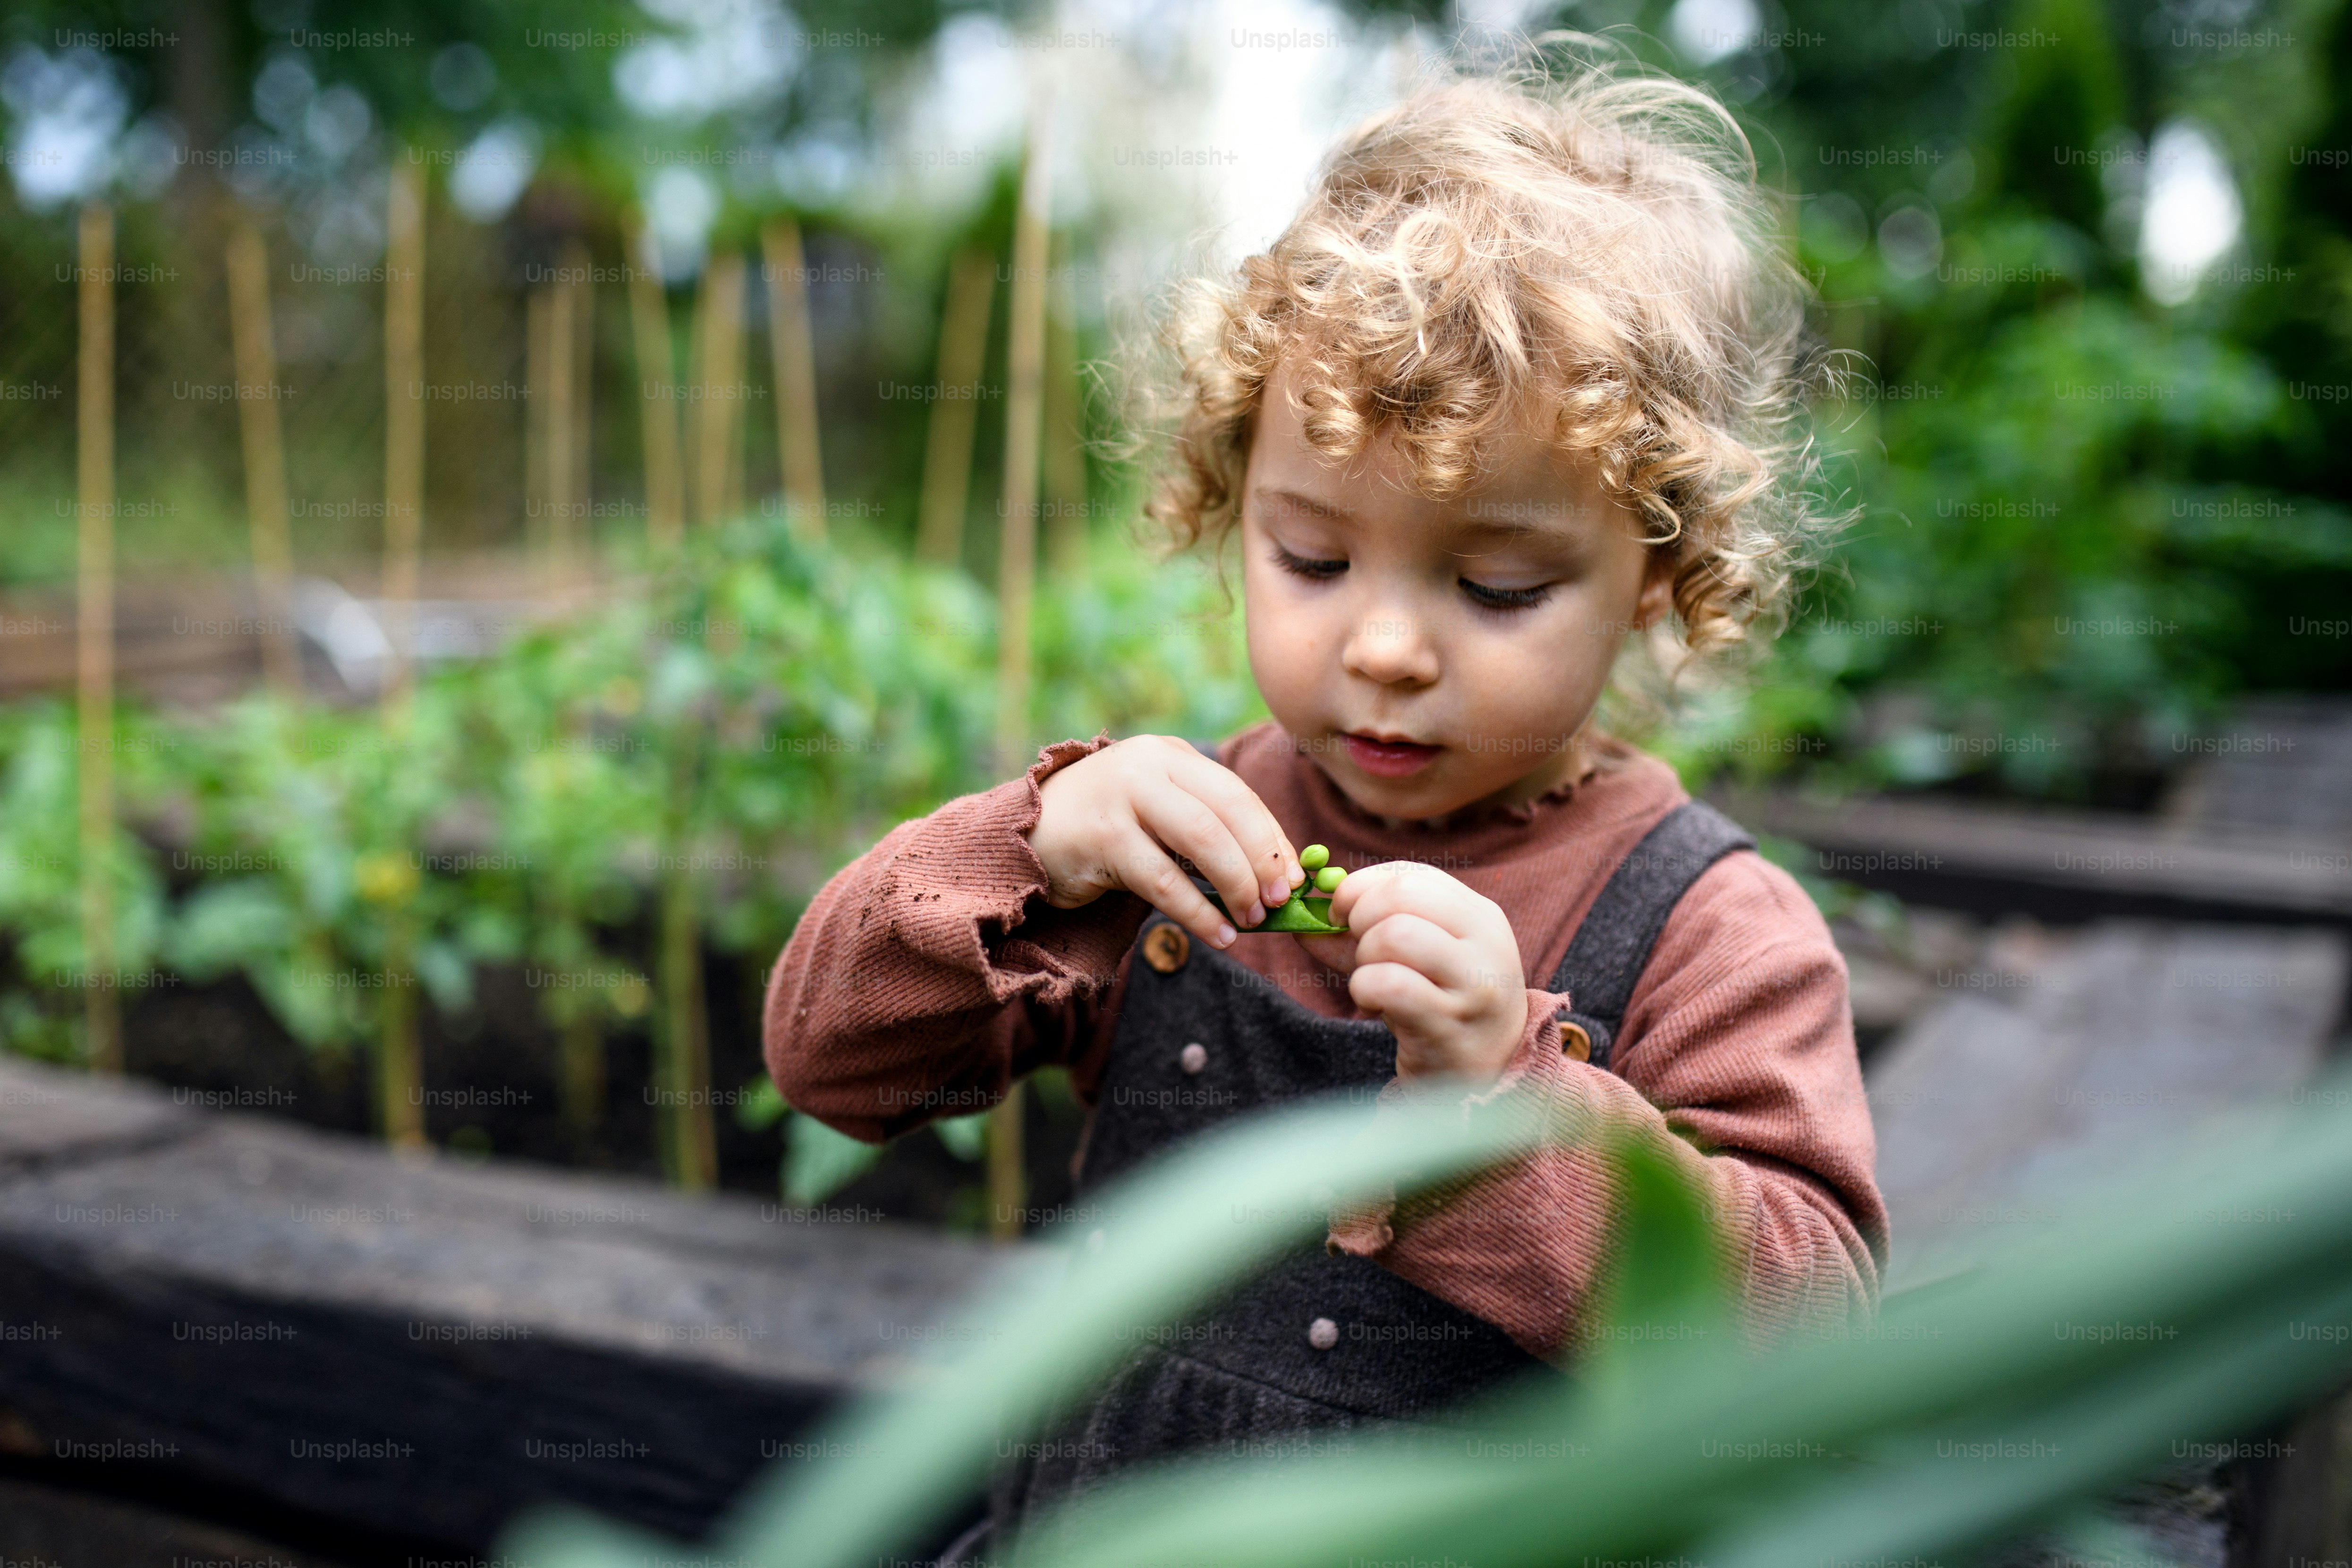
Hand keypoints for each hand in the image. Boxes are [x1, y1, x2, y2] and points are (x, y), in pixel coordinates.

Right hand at [1025, 736, 1305, 949]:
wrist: (1023, 836)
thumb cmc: (1102, 833)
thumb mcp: (1156, 817)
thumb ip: (1204, 831)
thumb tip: (1274, 876)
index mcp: (1170, 755)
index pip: (1237, 793)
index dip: (1272, 837)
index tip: (1295, 879)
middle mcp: (1149, 764)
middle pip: (1228, 809)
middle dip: (1263, 859)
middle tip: (1279, 901)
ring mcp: (1123, 795)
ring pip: (1202, 839)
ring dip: (1237, 885)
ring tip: (1252, 920)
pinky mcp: (1102, 834)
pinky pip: (1164, 880)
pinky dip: (1199, 912)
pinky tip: (1218, 936)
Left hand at [1296, 863, 1528, 1082]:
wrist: (1486, 1077)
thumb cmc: (1441, 1009)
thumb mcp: (1415, 961)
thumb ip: (1362, 934)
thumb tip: (1303, 919)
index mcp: (1480, 917)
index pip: (1412, 875)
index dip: (1362, 887)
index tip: (1341, 914)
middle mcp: (1485, 944)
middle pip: (1400, 897)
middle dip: (1359, 918)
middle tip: (1357, 950)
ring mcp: (1473, 985)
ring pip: (1394, 935)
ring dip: (1363, 957)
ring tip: (1370, 980)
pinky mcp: (1450, 1024)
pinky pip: (1389, 984)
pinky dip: (1364, 989)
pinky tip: (1374, 1005)